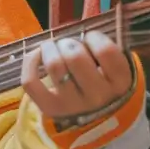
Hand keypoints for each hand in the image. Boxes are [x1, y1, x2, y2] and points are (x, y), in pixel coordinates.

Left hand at [22, 31, 136, 127]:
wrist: (99, 121)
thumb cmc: (106, 85)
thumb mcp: (115, 68)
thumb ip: (104, 49)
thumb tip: (79, 27)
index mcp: (119, 83)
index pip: (105, 51)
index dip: (94, 37)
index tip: (91, 39)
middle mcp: (98, 96)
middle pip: (75, 56)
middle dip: (68, 42)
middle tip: (69, 46)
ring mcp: (73, 105)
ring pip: (54, 65)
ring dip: (50, 48)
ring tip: (54, 49)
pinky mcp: (51, 108)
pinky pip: (31, 81)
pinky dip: (31, 61)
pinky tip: (38, 55)